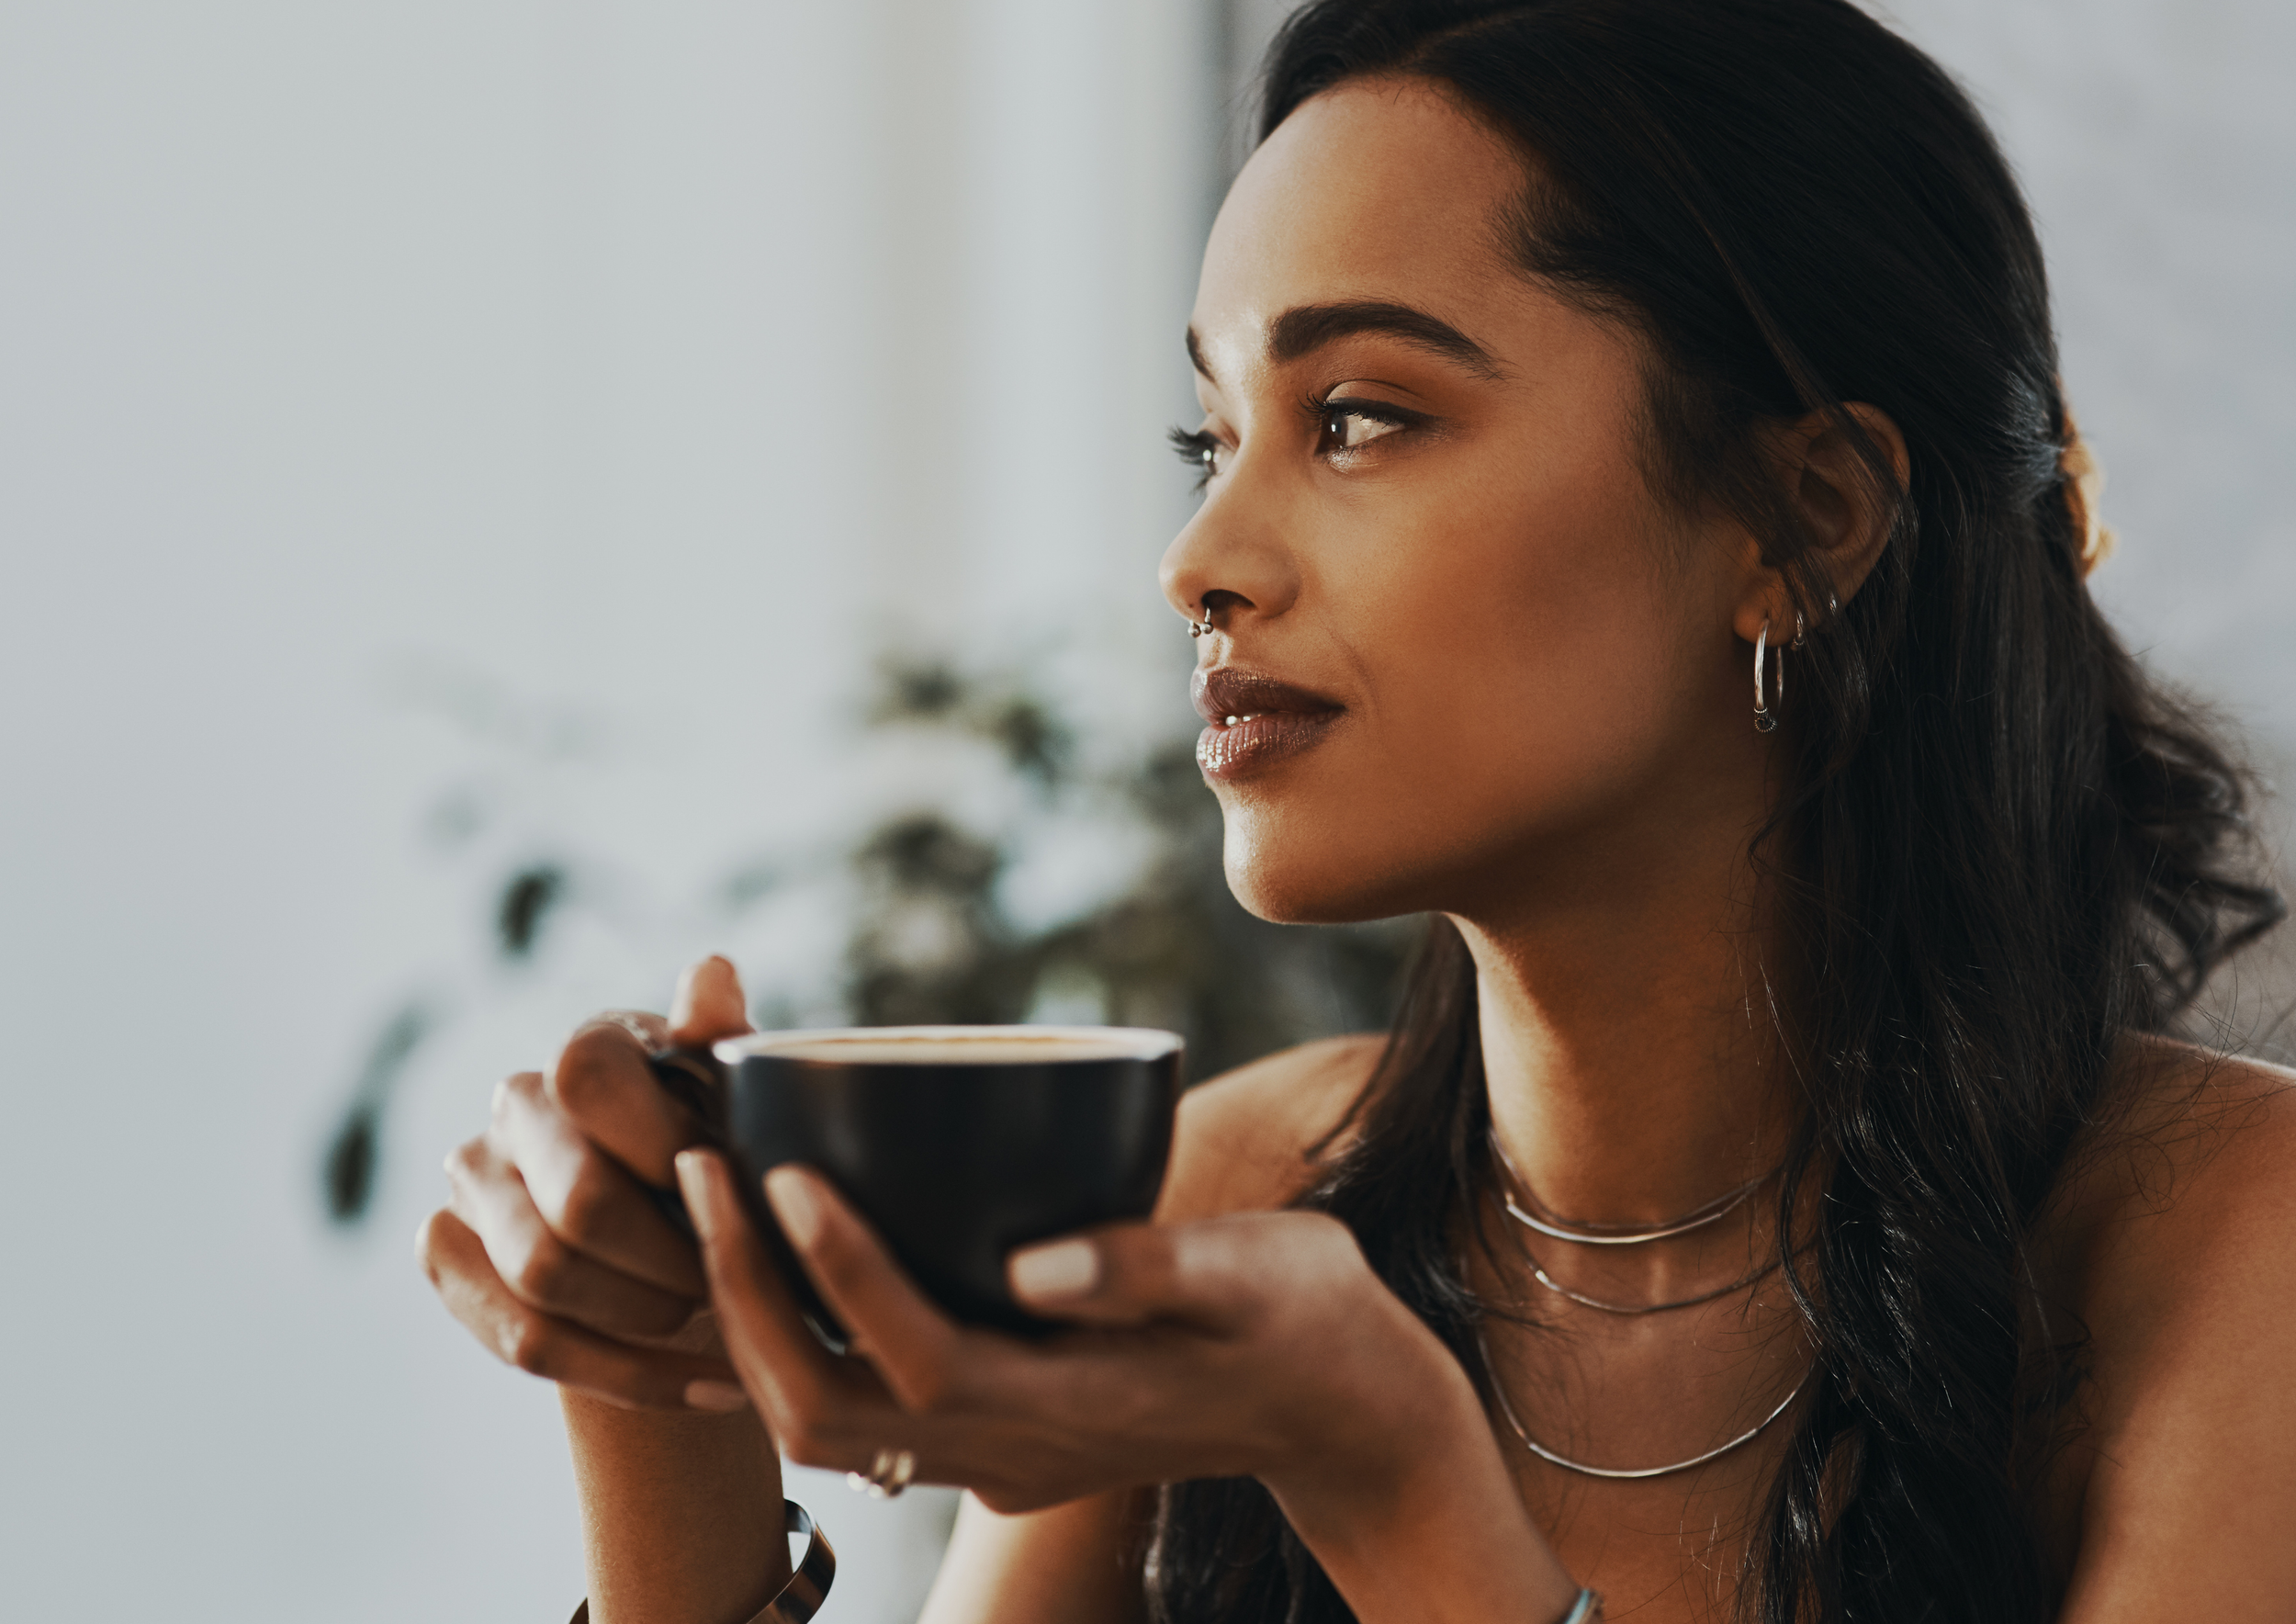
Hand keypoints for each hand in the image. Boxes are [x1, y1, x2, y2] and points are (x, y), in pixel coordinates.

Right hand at [417, 956, 759, 1412]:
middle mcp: (514, 1107)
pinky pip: (526, 1341)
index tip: (737, 1192)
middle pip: (576, 1205)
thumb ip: (725, 1042)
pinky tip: (710, 1386)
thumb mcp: (748, 1098)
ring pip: (545, 1279)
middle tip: (734, 1280)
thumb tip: (712, 971)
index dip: (671, 1152)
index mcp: (587, 1050)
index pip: (591, 1084)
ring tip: (719, 1322)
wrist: (684, 1232)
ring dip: (649, 1319)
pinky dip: (627, 1376)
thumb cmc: (729, 1150)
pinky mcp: (449, 1256)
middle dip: (671, 1258)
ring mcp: (472, 1184)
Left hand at [673, 1151, 1490, 1516]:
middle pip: (825, 1410)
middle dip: (744, 1296)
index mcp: (1070, 1408)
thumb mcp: (1259, 1276)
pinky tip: (769, 1263)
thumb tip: (1033, 1261)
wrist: (1346, 1414)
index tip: (779, 1168)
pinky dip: (793, 1342)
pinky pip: (859, 1411)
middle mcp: (1013, 1449)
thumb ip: (1150, 1270)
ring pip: (826, 1424)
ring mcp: (999, 1456)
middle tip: (703, 1167)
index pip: (914, 1354)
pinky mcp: (998, 1436)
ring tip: (713, 1199)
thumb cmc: (1312, 1322)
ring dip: (751, 1320)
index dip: (835, 1269)